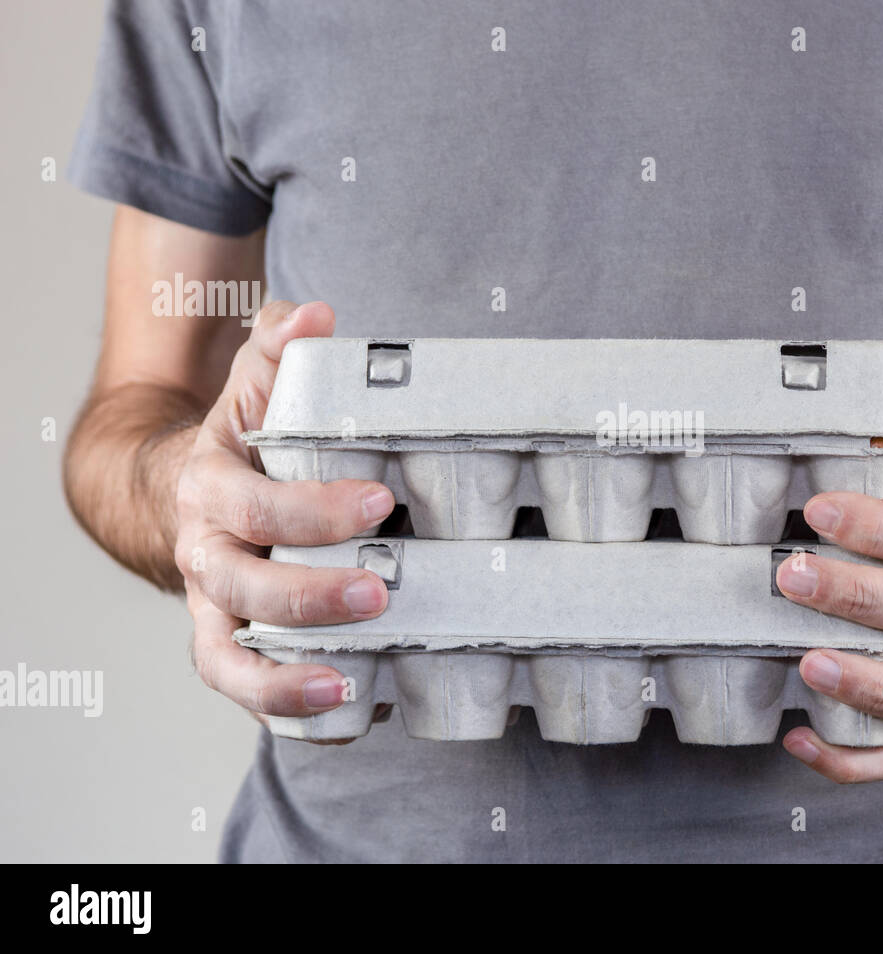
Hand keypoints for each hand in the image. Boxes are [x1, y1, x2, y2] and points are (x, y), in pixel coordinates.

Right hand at [173, 301, 394, 740]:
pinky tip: (347, 712)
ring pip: (226, 653)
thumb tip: (318, 316)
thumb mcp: (253, 383)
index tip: (380, 500)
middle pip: (243, 586)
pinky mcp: (230, 641)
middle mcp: (205, 554)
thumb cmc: (240, 439)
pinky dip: (282, 705)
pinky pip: (243, 686)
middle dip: (309, 594)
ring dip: (281, 676)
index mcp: (213, 487)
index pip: (256, 504)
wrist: (182, 491)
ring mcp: (212, 606)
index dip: (313, 509)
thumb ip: (279, 345)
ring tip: (345, 683)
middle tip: (381, 593)